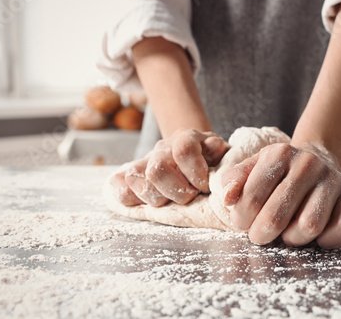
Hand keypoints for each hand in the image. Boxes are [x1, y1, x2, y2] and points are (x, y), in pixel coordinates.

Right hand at [111, 129, 228, 206]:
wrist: (196, 156)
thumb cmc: (211, 161)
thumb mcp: (222, 155)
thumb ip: (219, 153)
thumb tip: (214, 147)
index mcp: (186, 138)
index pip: (183, 150)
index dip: (194, 173)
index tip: (204, 187)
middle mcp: (162, 147)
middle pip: (157, 169)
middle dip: (176, 191)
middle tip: (190, 196)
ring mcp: (144, 160)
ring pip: (135, 178)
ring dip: (156, 197)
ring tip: (171, 200)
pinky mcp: (131, 175)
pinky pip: (119, 185)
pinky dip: (129, 196)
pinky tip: (146, 202)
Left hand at [221, 143, 340, 247]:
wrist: (317, 159)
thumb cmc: (278, 171)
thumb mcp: (252, 167)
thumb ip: (233, 181)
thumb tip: (226, 199)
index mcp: (278, 154)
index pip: (251, 198)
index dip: (241, 219)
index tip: (243, 222)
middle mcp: (307, 164)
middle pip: (276, 218)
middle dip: (262, 235)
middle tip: (260, 235)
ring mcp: (332, 179)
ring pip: (309, 226)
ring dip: (293, 239)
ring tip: (287, 233)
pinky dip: (327, 240)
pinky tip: (316, 235)